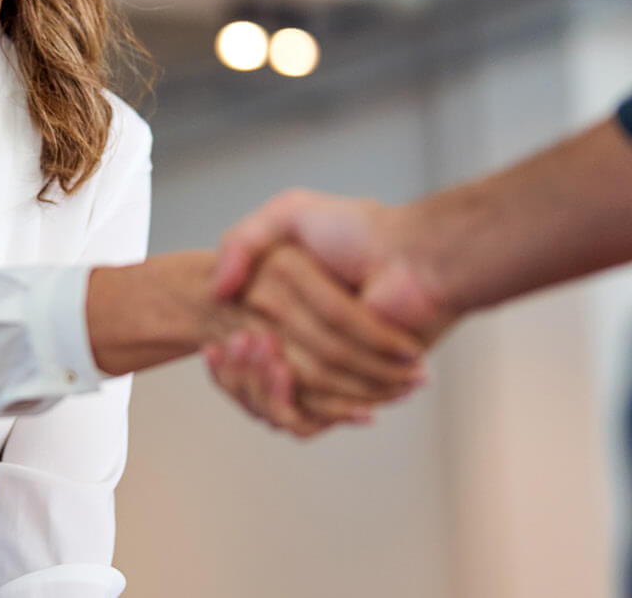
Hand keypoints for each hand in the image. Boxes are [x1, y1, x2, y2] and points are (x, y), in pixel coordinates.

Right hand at [207, 190, 456, 435]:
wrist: (414, 259)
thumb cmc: (360, 231)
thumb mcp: (290, 213)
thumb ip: (242, 240)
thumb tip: (216, 289)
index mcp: (286, 314)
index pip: (238, 354)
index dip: (223, 360)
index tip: (217, 344)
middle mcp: (304, 346)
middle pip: (252, 384)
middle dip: (239, 373)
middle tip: (237, 343)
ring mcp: (328, 371)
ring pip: (273, 404)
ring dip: (258, 386)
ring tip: (264, 352)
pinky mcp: (351, 393)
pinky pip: (308, 419)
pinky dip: (287, 404)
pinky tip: (281, 370)